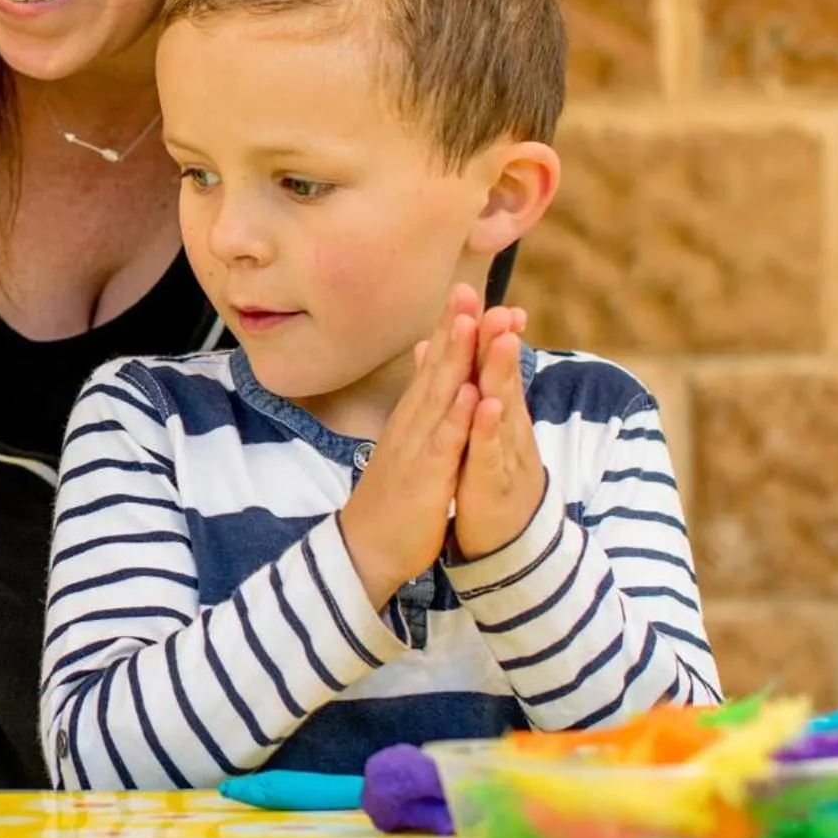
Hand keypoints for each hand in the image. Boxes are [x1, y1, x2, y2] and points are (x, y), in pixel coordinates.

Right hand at [338, 284, 482, 602]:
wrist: (367, 550)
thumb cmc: (392, 499)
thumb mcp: (406, 447)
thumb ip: (419, 411)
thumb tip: (424, 382)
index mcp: (413, 419)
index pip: (434, 365)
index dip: (449, 327)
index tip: (465, 290)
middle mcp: (412, 426)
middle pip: (436, 369)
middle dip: (453, 328)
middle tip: (467, 287)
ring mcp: (416, 449)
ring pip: (439, 397)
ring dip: (456, 360)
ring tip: (470, 323)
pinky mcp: (424, 478)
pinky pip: (443, 444)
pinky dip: (456, 418)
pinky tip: (469, 393)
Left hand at [453, 306, 547, 560]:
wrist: (497, 543)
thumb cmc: (480, 483)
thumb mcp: (469, 433)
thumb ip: (465, 391)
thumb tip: (441, 349)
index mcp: (491, 415)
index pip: (485, 366)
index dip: (482, 330)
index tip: (474, 291)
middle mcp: (503, 430)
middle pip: (499, 378)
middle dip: (497, 339)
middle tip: (498, 301)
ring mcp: (503, 456)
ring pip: (503, 409)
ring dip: (501, 373)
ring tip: (502, 338)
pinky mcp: (494, 485)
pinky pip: (492, 455)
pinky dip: (490, 430)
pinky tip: (490, 405)